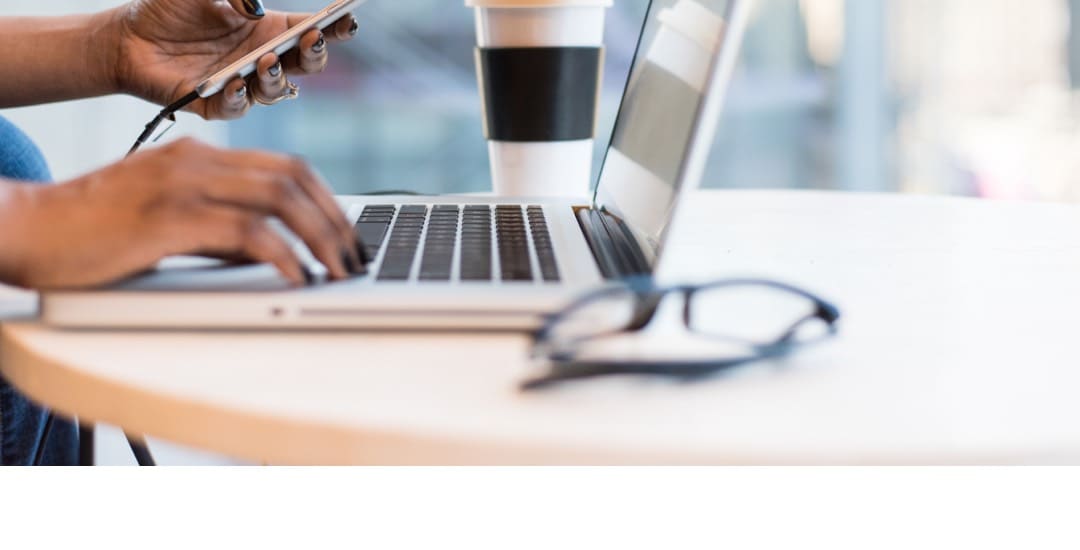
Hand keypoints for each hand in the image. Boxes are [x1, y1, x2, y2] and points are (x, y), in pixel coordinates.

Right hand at [0, 138, 364, 289]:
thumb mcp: (166, 219)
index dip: (327, 200)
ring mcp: (182, 185)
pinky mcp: (168, 218)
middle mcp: (196, 161)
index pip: (285, 166)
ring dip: (320, 237)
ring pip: (279, 198)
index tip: (347, 235)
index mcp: (199, 156)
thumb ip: (217, 228)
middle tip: (355, 258)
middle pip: (293, 178)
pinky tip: (297, 278)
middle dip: (335, 220)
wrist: (25, 228)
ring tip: (338, 272)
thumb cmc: (92, 233)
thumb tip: (270, 254)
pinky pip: (247, 232)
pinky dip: (283, 255)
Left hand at [111, 0, 357, 119]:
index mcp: (266, 29)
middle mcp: (260, 58)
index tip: (347, 21)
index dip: (334, 28)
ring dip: (277, 77)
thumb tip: (255, 8)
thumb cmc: (168, 9)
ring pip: (277, 90)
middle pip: (305, 64)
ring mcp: (242, 83)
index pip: (310, 30)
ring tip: (265, 60)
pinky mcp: (216, 104)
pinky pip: (237, 108)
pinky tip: (234, 83)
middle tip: (311, 40)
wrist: (127, 38)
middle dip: (314, 55)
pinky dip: (239, 98)